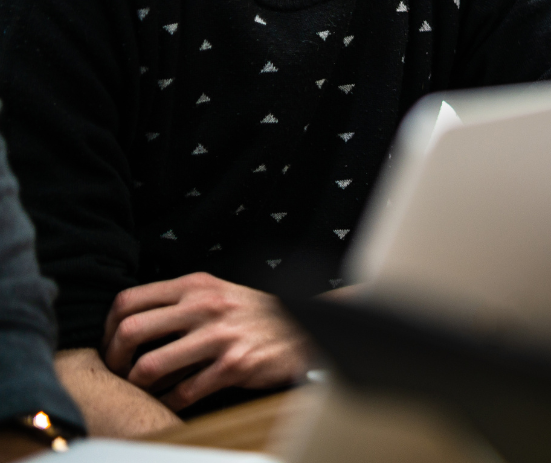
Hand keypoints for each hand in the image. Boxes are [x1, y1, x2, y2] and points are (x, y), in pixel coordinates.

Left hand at [102, 272, 310, 410]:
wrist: (305, 328)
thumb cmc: (255, 314)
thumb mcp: (218, 292)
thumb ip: (180, 302)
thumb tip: (130, 325)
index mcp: (196, 286)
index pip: (128, 300)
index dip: (108, 328)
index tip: (113, 346)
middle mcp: (205, 307)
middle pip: (131, 331)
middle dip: (114, 360)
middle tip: (119, 372)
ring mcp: (220, 337)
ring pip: (150, 367)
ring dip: (138, 386)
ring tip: (142, 390)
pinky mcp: (234, 366)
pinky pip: (182, 393)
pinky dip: (168, 403)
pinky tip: (170, 401)